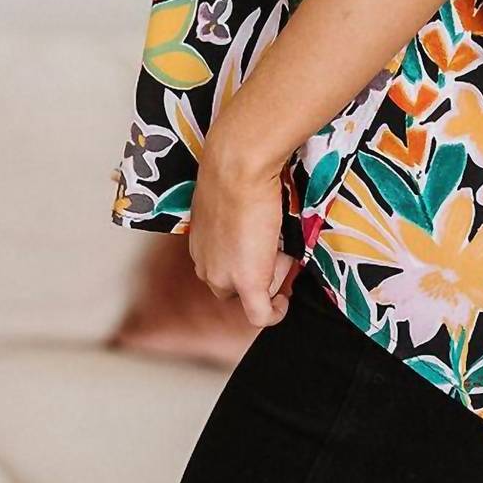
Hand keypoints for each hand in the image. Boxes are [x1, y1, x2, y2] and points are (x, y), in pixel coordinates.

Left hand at [189, 117, 294, 327]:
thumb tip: (260, 236)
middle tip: (277, 245)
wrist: (237, 167)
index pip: (221, 269)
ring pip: (249, 296)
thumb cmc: (236, 173)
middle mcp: (205, 265)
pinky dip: (275, 312)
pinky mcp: (247, 282)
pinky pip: (261, 315)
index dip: (246, 262)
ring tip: (280, 248)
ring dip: (269, 278)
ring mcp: (223, 277)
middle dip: (258, 272)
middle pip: (233, 287)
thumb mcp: (229, 205)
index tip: (264, 250)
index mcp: (199, 247)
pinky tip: (283, 300)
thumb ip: (237, 227)